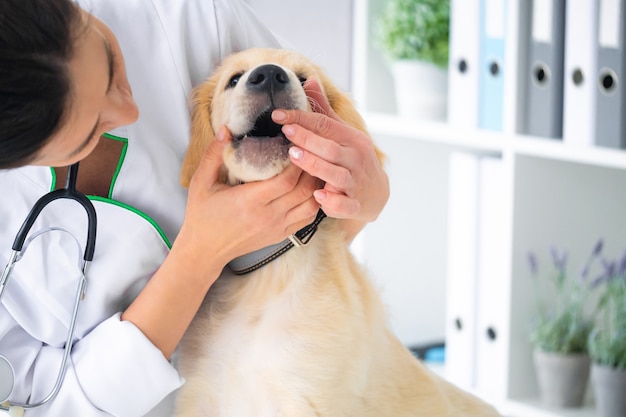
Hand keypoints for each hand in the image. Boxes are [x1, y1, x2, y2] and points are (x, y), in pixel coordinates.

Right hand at [178, 127, 319, 270]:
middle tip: (311, 150)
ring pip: (311, 205)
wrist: (205, 250)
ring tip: (313, 166)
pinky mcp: (281, 235)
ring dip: (316, 185)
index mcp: (249, 201)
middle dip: (311, 168)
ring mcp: (277, 228)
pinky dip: (314, 202)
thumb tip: (226, 129)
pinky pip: (307, 219)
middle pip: (303, 190)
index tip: (295, 144)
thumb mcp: (202, 182)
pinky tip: (311, 188)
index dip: (296, 161)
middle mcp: (268, 216)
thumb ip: (214, 154)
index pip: (286, 180)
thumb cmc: (202, 214)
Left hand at [271, 78, 388, 226]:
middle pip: (330, 147)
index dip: (301, 118)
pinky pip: (345, 204)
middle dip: (307, 139)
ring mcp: (356, 183)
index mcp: (352, 139)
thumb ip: (324, 111)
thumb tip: (309, 80)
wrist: (377, 193)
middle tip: (285, 131)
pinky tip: (318, 196)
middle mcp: (356, 159)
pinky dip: (332, 201)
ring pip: (336, 174)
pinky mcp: (355, 205)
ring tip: (294, 156)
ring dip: (314, 165)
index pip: (325, 124)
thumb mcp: (342, 134)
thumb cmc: (353, 159)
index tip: (278, 115)